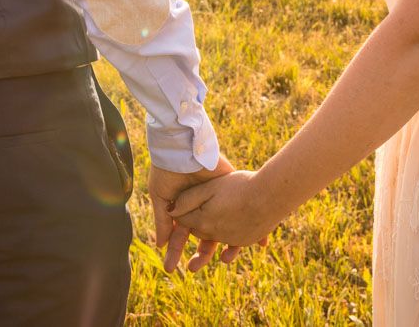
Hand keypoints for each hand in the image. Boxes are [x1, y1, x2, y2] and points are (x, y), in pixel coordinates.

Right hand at [149, 156, 243, 272]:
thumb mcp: (160, 197)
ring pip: (226, 226)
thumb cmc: (166, 171)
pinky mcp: (231, 187)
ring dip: (228, 243)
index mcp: (185, 208)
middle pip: (204, 236)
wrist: (181, 149)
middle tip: (192, 269)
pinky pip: (244, 208)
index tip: (170, 268)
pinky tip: (258, 240)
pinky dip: (253, 222)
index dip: (176, 251)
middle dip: (200, 254)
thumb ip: (163, 221)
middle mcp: (203, 206)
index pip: (182, 235)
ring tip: (226, 259)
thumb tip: (162, 245)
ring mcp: (218, 198)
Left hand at [170, 169, 282, 248]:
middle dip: (192, 227)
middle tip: (184, 224)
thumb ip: (188, 199)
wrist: (271, 195)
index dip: (178, 212)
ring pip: (215, 237)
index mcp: (203, 221)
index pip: (183, 221)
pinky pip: (233, 242)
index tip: (175, 207)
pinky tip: (229, 242)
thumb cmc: (239, 186)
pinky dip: (229, 242)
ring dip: (209, 237)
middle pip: (198, 231)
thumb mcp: (209, 187)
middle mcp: (216, 234)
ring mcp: (233, 239)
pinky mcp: (247, 239)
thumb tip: (171, 210)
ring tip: (201, 249)